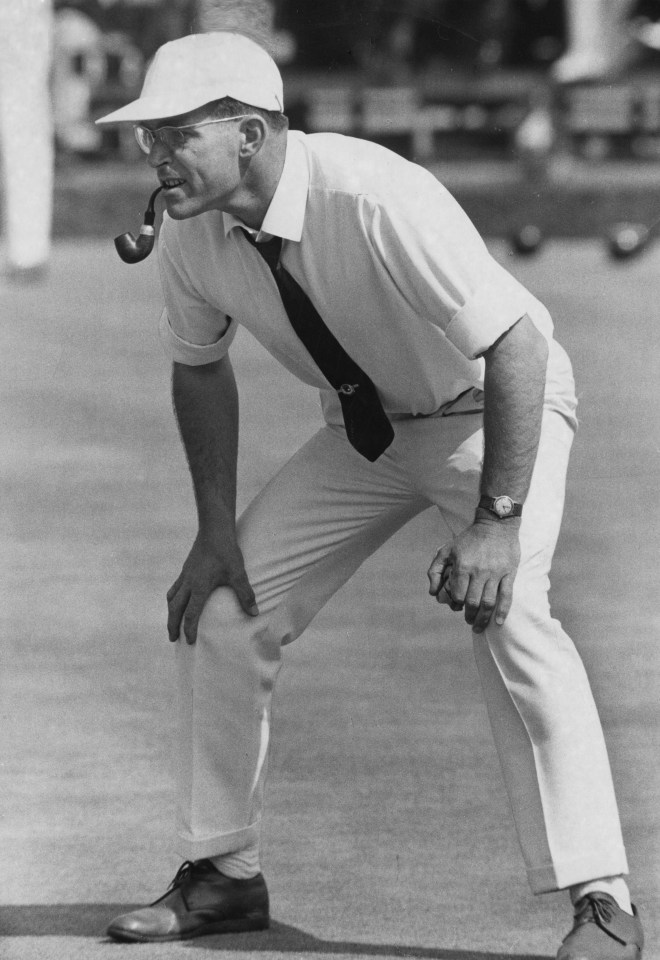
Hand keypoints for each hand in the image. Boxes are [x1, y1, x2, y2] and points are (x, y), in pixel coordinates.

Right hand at [167, 532, 257, 644]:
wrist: (214, 528)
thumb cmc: (226, 550)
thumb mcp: (238, 573)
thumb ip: (245, 594)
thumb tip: (255, 613)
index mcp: (199, 587)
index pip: (191, 614)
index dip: (189, 629)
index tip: (189, 642)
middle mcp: (188, 582)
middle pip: (175, 608)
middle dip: (173, 625)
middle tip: (172, 639)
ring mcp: (185, 574)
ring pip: (172, 597)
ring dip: (171, 612)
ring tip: (172, 622)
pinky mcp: (186, 567)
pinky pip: (175, 587)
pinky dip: (173, 598)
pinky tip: (179, 599)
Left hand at [427, 518, 520, 632]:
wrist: (496, 524)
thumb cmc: (469, 538)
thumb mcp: (447, 549)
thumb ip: (435, 570)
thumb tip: (432, 592)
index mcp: (463, 566)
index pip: (457, 595)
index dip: (456, 604)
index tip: (457, 607)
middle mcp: (479, 571)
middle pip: (473, 602)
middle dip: (469, 616)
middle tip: (469, 622)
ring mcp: (495, 573)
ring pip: (488, 603)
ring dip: (483, 618)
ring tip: (479, 626)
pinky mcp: (509, 573)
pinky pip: (506, 596)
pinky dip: (502, 611)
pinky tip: (499, 622)